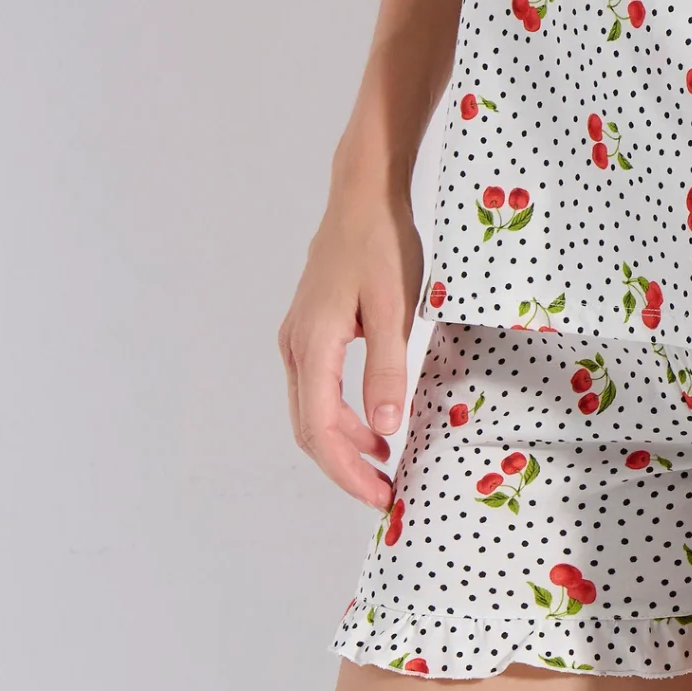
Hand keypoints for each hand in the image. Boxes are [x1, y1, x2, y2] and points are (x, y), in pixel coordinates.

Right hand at [278, 180, 424, 508]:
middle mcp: (296, 346)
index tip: (381, 497)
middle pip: (310, 429)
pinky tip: (374, 423)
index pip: (320, 431)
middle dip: (345, 468)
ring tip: (384, 465)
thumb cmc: (382, 243)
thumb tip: (386, 431)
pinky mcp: (311, 328)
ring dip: (343, 444)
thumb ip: (387, 370)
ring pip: (311, 411)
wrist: (364, 194)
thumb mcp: (395, 308)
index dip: (348, 473)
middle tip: (383, 494)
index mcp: (313, 345)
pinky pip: (318, 388)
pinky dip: (342, 416)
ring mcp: (299, 337)